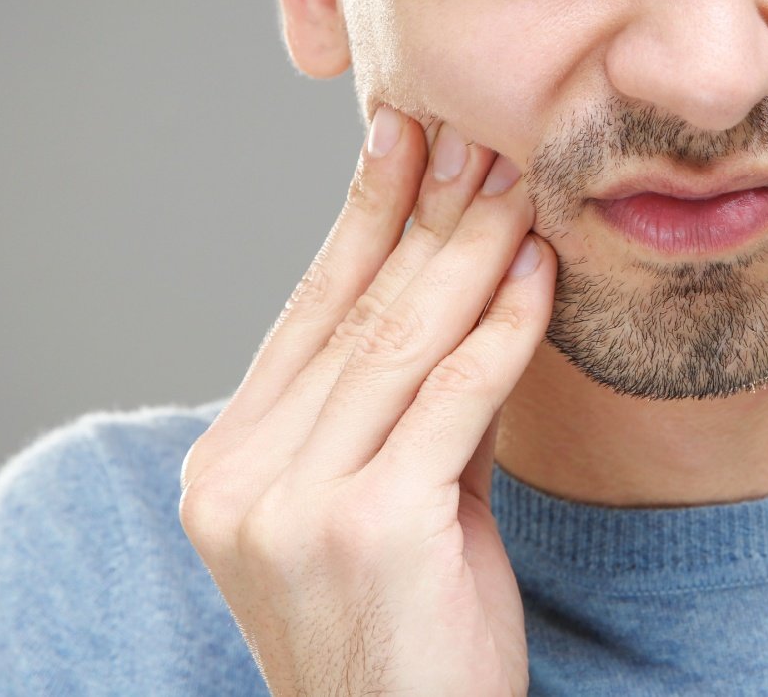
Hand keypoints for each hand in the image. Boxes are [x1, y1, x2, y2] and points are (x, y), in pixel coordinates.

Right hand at [179, 108, 551, 695]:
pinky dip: (502, 329)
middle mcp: (243, 482)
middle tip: (470, 131)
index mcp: (230, 468)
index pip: (307, 315)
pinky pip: (453, 400)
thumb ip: (416, 403)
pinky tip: (537, 271)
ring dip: (467, 250)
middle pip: (352, 316)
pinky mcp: (368, 530)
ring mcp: (294, 509)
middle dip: (422, 215)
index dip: (360, 217)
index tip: (399, 135)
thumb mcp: (396, 502)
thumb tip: (472, 284)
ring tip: (513, 179)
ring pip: (398, 344)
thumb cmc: (411, 636)